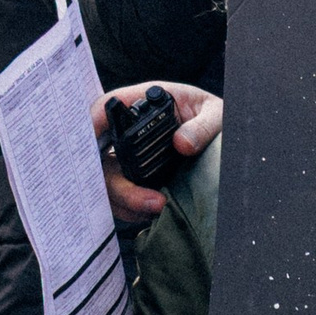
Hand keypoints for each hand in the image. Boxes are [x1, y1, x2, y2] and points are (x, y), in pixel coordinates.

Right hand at [93, 81, 221, 229]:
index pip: (107, 106)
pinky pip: (118, 197)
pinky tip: (150, 213)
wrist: (226, 136)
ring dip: (125, 199)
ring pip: (107, 180)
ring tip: (157, 208)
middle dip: (116, 182)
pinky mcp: (134, 178)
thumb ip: (201, 126)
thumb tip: (182, 143)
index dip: (92, 124)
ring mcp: (128, 154)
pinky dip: (129, 209)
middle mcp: (129, 128)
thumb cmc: (215, 117)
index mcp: (144, 101)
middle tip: (148, 199)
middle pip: (101, 153)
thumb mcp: (215, 114)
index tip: (89, 144)